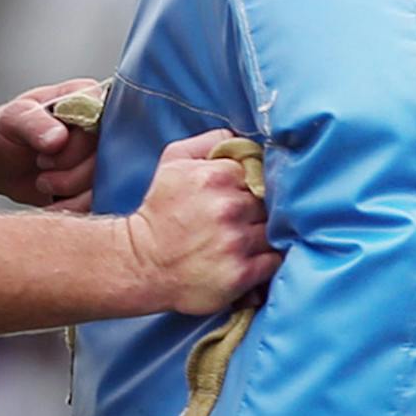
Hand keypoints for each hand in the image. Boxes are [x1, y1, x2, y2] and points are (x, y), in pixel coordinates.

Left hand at [0, 78, 102, 210]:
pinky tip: (54, 202)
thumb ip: (34, 123)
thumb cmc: (5, 131)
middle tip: (42, 165)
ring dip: (71, 190)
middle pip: (109, 156)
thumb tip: (59, 139)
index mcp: (89, 99)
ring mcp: (103, 156)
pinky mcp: (98, 183)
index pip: (107, 121)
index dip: (80, 144)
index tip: (50, 148)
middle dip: (72, 171)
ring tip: (44, 181)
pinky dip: (75, 206)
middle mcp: (103, 127)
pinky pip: (100, 200)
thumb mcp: (12, 118)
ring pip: (107, 182)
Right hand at [122, 130, 281, 315]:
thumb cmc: (160, 211)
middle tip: (240, 219)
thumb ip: (210, 142)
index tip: (241, 194)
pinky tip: (250, 258)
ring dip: (265, 235)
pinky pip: (275, 259)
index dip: (253, 184)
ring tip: (243, 239)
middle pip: (270, 202)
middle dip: (258, 209)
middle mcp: (228, 208)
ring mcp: (236, 242)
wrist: (140, 264)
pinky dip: (267, 259)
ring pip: (274, 230)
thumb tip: (243, 142)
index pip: (260, 171)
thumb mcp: (173, 163)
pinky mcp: (242, 273)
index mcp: (214, 176)